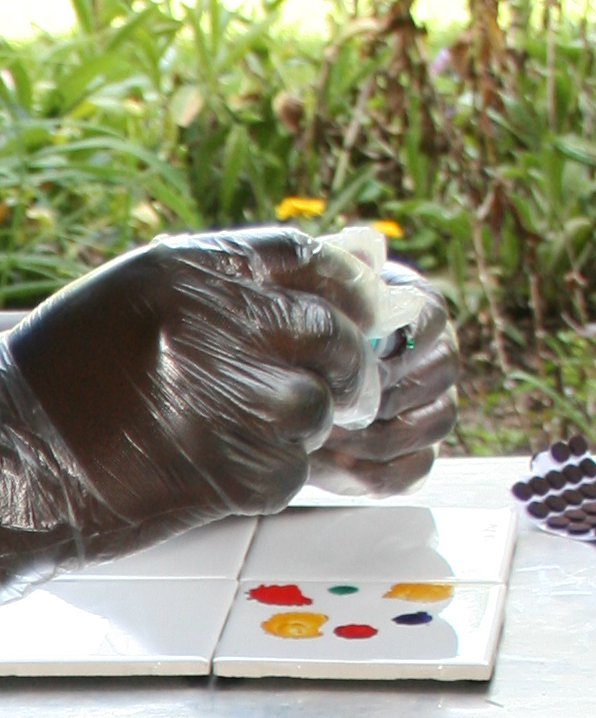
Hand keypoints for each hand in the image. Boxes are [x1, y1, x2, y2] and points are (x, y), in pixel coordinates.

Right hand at [0, 226, 379, 626]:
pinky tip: (225, 470)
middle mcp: (209, 328)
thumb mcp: (129, 299)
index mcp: (187, 272)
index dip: (341, 288)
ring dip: (300, 426)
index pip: (306, 258)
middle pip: (327, 335)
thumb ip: (217, 288)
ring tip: (255, 433)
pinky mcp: (221, 473)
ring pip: (313, 409)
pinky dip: (270, 475)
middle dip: (340, 365)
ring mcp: (219, 402)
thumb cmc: (56, 379)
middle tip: (334, 386)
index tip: (351, 310)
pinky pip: (287, 471)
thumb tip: (321, 286)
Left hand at [314, 264, 457, 495]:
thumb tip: (368, 245)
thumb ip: (334, 269)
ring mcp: (433, 406)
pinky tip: (335, 462)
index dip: (390, 336)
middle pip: (442, 371)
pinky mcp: (416, 454)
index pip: (430, 315)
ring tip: (325, 434)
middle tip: (329, 402)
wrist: (275, 394)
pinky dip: (376, 472)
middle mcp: (436, 356)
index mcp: (417, 310)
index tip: (351, 355)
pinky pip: (418, 469)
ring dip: (378, 434)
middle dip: (381, 390)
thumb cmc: (295, 339)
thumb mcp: (303, 297)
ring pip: (437, 421)